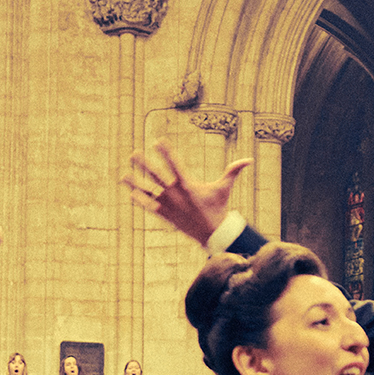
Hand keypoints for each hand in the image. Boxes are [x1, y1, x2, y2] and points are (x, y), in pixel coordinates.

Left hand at [124, 140, 252, 244]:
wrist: (213, 233)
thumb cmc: (218, 208)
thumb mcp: (224, 188)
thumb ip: (233, 171)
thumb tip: (249, 159)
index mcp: (188, 184)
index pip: (175, 164)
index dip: (166, 152)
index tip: (158, 141)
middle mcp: (175, 194)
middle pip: (156, 175)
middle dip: (144, 164)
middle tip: (133, 153)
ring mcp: (169, 205)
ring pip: (148, 191)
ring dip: (135, 182)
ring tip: (123, 174)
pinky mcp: (166, 215)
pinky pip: (149, 207)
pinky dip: (140, 200)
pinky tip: (130, 193)